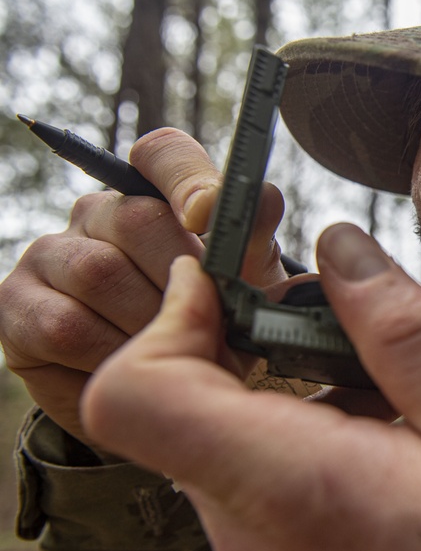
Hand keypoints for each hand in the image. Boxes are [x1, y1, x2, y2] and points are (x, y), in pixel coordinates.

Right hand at [0, 128, 285, 444]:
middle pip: (138, 219)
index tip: (207, 215)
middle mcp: (97, 214)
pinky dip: (109, 354)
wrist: (153, 396)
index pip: (165, 154)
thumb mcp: (242, 293)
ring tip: (175, 352)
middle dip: (183, 278)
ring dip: (149, 323)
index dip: (188, 177)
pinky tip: (130, 368)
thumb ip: (252, 248)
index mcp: (157, 198)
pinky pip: (65, 325)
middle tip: (208, 320)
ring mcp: (51, 254)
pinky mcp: (17, 303)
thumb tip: (265, 201)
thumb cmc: (204, 329)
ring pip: (101, 274)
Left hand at [80, 225, 420, 550]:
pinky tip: (385, 456)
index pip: (141, 397)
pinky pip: (255, 495)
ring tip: (387, 406)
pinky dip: (301, 450)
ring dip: (286, 401)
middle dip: (250, 349)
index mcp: (309, 491)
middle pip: (185, 412)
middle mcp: (260, 546)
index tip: (227, 285)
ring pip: (223, 450)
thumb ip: (411, 339)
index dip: (168, 319)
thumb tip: (341, 253)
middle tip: (345, 335)